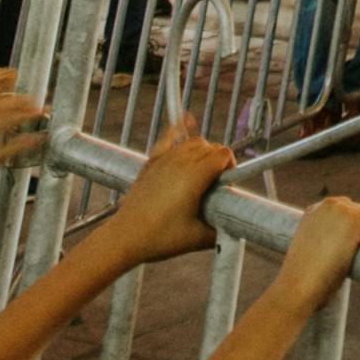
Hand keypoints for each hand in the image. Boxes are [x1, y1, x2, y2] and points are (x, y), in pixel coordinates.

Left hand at [103, 131, 235, 261]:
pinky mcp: (152, 162)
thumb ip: (221, 230)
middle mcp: (181, 161)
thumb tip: (234, 226)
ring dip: (203, 152)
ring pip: (194, 142)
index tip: (225, 185)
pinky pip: (170, 137)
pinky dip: (180, 128)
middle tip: (214, 186)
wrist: (125, 237)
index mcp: (196, 175)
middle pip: (211, 147)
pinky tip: (187, 120)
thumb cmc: (160, 238)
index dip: (230, 167)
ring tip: (201, 172)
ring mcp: (165, 159)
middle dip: (218, 162)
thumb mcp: (198, 238)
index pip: (223, 155)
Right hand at [280, 194, 359, 299]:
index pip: (342, 210)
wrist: (296, 287)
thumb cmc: (300, 280)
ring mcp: (342, 211)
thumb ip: (321, 246)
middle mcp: (327, 205)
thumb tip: (334, 254)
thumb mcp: (308, 254)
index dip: (354, 222)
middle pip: (357, 210)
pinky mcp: (355, 222)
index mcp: (313, 211)